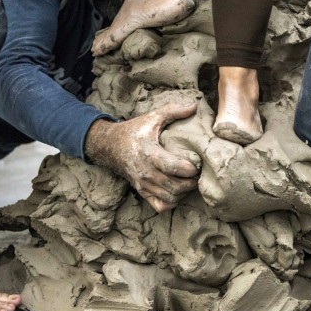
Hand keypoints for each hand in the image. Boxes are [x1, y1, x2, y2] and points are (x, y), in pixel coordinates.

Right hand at [85, 103, 199, 211]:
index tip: (198, 162)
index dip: (191, 168)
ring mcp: (143, 185)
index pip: (175, 168)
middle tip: (199, 173)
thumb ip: (173, 111)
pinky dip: (172, 202)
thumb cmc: (134, 131)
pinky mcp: (142, 192)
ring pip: (170, 197)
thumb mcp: (152, 117)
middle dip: (192, 182)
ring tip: (191, 181)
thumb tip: (194, 105)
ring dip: (184, 192)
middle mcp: (146, 173)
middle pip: (175, 186)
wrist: (110, 146)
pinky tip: (178, 191)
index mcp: (150, 154)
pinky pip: (160, 205)